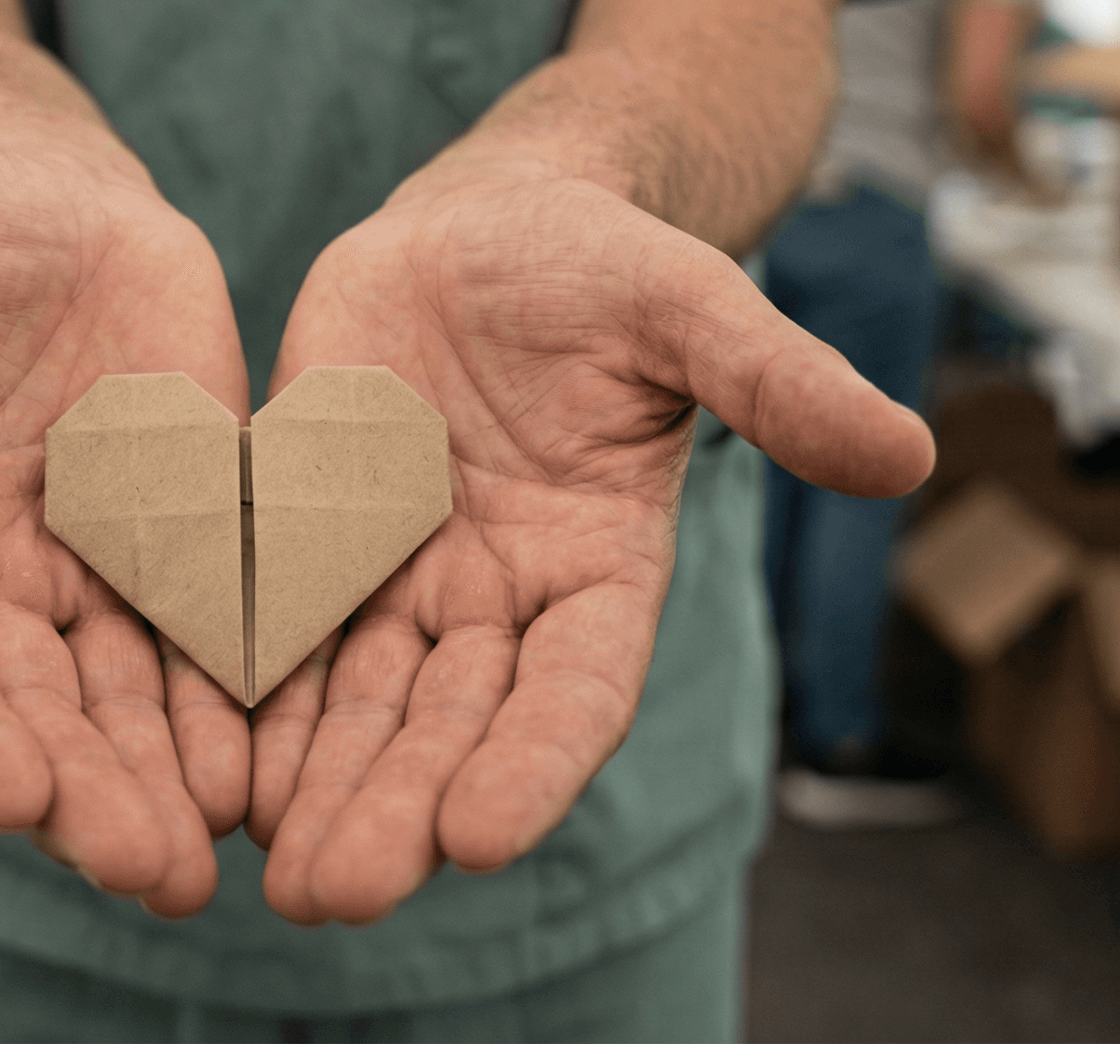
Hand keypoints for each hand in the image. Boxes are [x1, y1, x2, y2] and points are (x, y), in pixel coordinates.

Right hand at [0, 124, 251, 916]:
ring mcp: (94, 563)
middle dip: (87, 792)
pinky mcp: (191, 531)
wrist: (43, 194)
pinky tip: (285, 755)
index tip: (14, 794)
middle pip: (35, 709)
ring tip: (212, 857)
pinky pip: (220, 624)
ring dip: (167, 776)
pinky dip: (246, 693)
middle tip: (146, 870)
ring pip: (131, 694)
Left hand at [253, 168, 933, 924]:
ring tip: (272, 875)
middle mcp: (500, 597)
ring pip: (355, 702)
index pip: (573, 689)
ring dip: (317, 787)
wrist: (484, 224)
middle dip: (396, 809)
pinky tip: (207, 768)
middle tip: (338, 896)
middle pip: (448, 725)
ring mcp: (402, 575)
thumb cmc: (603, 260)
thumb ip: (778, 383)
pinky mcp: (312, 537)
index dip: (531, 762)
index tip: (481, 838)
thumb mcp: (691, 304)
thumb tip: (912, 451)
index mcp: (600, 567)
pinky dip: (245, 699)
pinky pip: (274, 629)